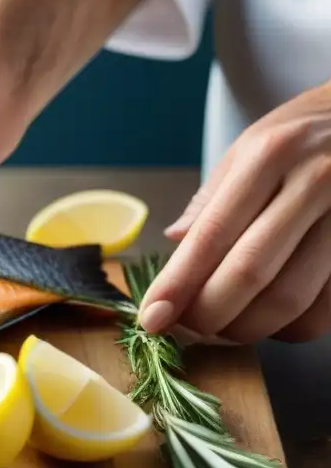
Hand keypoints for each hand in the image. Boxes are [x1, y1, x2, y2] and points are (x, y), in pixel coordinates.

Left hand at [138, 84, 330, 343]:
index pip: (211, 235)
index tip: (152, 318)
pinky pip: (324, 311)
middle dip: (207, 315)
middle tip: (185, 329)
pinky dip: (288, 329)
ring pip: (289, 301)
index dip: (177, 285)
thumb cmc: (303, 138)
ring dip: (245, 328)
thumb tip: (173, 245)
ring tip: (222, 325)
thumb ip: (211, 201)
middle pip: (249, 273)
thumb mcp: (250, 148)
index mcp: (270, 156)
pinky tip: (270, 318)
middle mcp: (316, 183)